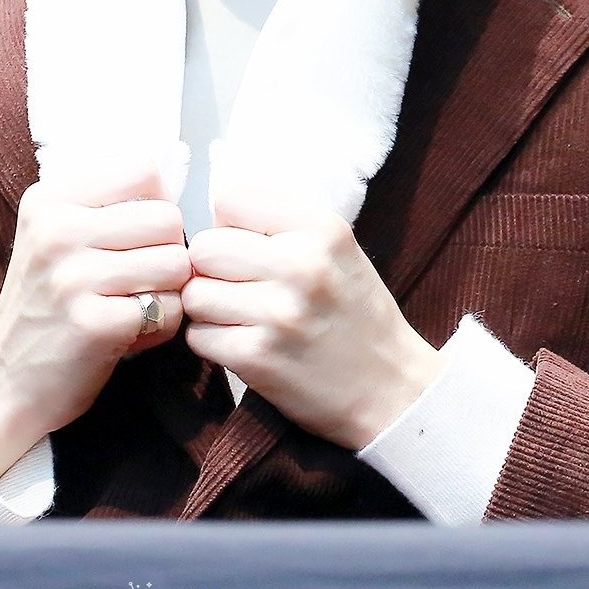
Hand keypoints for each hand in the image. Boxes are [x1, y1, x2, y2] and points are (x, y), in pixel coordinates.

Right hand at [0, 160, 190, 478]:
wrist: (4, 381)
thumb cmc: (46, 304)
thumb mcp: (53, 236)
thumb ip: (104, 207)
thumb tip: (172, 185)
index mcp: (49, 201)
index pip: (143, 171)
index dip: (157, 202)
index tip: (141, 233)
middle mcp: (57, 231)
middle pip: (167, 218)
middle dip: (170, 250)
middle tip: (143, 276)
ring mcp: (74, 278)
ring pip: (176, 263)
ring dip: (171, 290)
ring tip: (139, 303)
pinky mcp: (94, 324)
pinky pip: (169, 309)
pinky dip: (163, 324)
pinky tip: (134, 332)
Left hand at [182, 190, 443, 448]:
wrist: (392, 389)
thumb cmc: (356, 313)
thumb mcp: (338, 248)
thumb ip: (281, 223)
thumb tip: (213, 217)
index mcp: (322, 228)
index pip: (231, 199)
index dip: (230, 225)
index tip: (248, 247)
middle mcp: (301, 264)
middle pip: (205, 247)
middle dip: (212, 268)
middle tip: (238, 286)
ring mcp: (278, 313)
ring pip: (195, 293)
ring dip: (209, 307)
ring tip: (241, 316)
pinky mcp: (257, 358)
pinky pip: (197, 335)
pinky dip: (212, 341)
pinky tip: (243, 343)